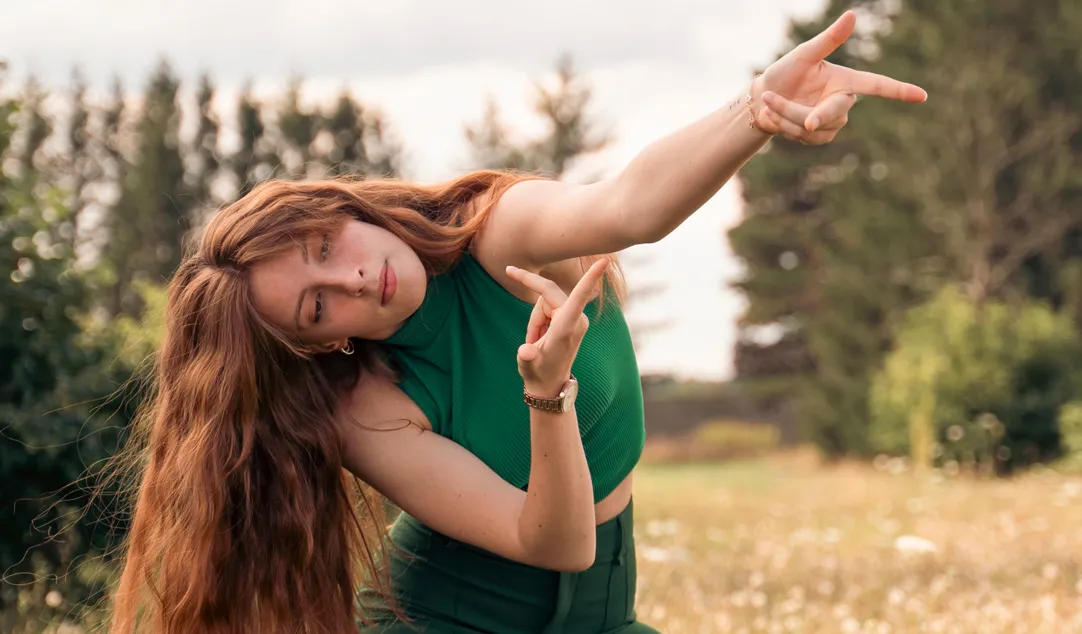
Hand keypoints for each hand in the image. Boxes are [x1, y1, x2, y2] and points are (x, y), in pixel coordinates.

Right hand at [504, 259, 608, 397]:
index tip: (604, 262)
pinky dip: (539, 319)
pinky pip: (549, 306)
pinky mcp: (573, 318)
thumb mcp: (527, 366)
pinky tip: (539, 337)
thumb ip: (526, 356)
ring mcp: (576, 318)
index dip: (589, 278)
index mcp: (567, 327)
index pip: (578, 297)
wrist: (549, 385)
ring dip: (535, 318)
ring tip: (535, 340)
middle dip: (531, 305)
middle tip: (508, 270)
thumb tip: (525, 351)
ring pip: (545, 300)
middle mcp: (575, 320)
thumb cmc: (538, 375)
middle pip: (547, 293)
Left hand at [751, 10, 926, 144]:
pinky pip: (803, 136)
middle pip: (833, 113)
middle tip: (770, 100)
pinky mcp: (819, 137)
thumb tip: (851, 15)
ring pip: (812, 127)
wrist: (763, 99)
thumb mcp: (804, 54)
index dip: (899, 91)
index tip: (922, 96)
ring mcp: (833, 123)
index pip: (876, 85)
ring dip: (783, 115)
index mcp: (845, 80)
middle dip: (800, 111)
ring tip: (768, 101)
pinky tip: (772, 116)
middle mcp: (843, 103)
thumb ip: (829, 39)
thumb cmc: (785, 72)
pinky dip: (782, 125)